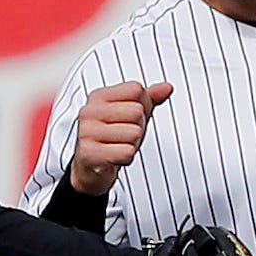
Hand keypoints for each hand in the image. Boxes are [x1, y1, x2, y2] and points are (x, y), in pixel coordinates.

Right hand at [71, 80, 172, 195]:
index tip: (128, 118)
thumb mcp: (131, 115)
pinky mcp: (90, 152)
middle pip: (137, 111)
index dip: (142, 107)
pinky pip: (127, 151)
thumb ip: (148, 99)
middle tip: (124, 136)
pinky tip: (115, 157)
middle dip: (138, 127)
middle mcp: (90, 111)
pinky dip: (127, 157)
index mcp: (99, 96)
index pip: (137, 90)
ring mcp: (88, 131)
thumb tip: (167, 87)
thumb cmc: (112, 139)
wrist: (90, 168)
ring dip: (133, 144)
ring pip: (134, 132)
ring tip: (118, 146)